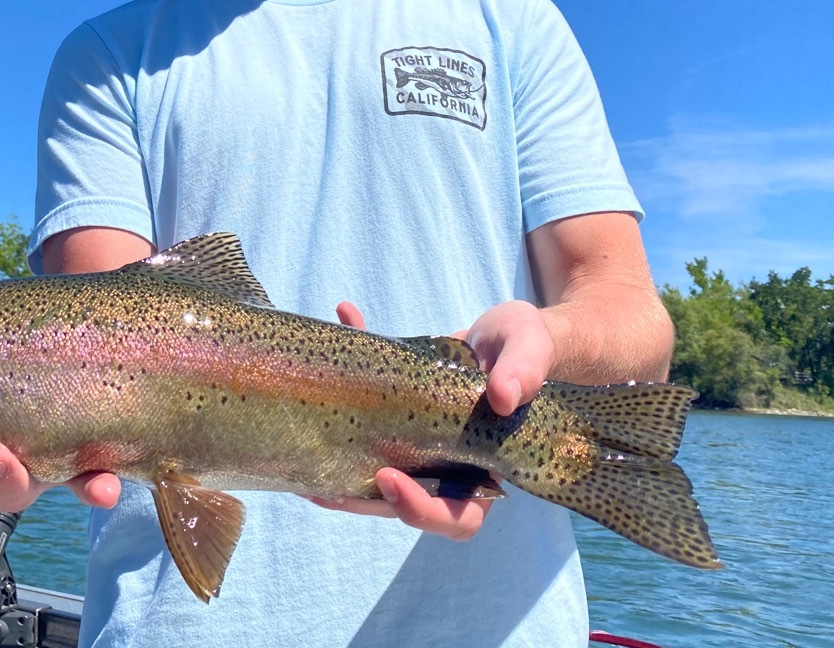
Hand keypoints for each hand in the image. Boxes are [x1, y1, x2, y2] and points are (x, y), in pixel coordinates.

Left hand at [304, 300, 553, 540]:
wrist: (509, 333)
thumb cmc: (530, 349)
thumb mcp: (533, 350)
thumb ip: (525, 370)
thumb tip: (501, 397)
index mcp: (486, 469)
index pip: (457, 515)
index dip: (420, 509)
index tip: (387, 478)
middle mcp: (447, 465)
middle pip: (402, 502)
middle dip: (359, 498)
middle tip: (320, 482)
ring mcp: (416, 442)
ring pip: (372, 468)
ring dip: (337, 461)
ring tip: (300, 452)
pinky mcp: (394, 411)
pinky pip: (365, 407)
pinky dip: (350, 369)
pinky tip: (345, 319)